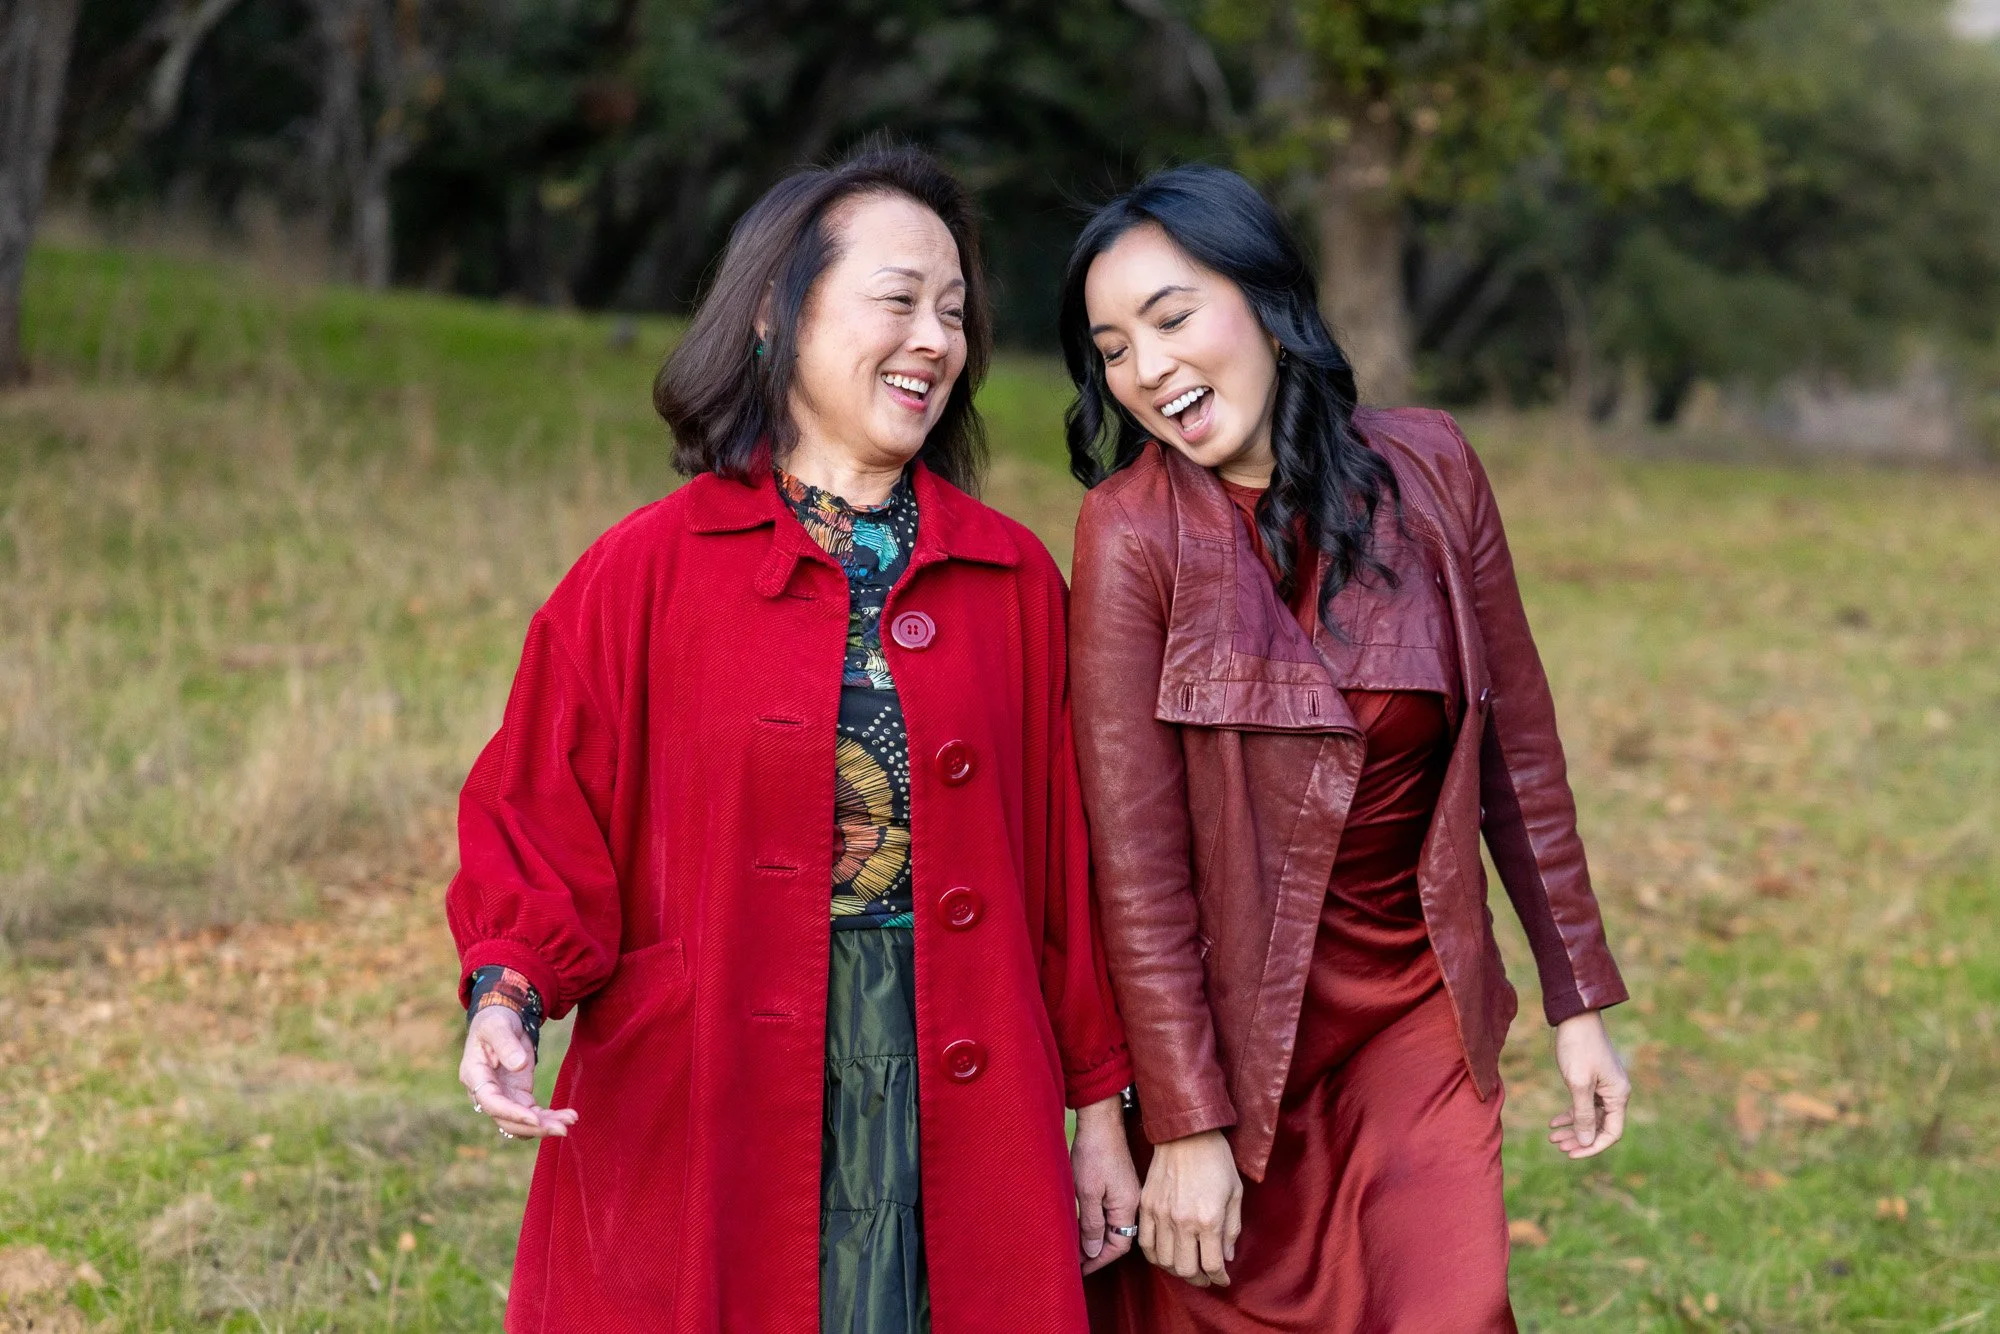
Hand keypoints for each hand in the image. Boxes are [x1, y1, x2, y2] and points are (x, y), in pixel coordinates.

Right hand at [459, 1005, 576, 1139]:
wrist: (501, 1020)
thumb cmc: (495, 1021)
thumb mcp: (498, 1026)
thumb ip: (505, 1044)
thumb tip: (519, 1065)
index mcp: (475, 1075)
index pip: (491, 1102)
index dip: (512, 1113)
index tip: (534, 1119)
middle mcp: (486, 1092)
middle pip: (507, 1120)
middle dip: (534, 1127)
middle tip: (562, 1129)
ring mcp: (502, 1096)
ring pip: (521, 1122)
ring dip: (544, 1126)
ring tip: (570, 1121)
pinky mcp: (517, 1096)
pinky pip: (531, 1114)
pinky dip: (548, 1118)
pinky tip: (567, 1116)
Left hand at [1072, 1095, 1139, 1274]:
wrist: (1101, 1120)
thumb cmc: (1094, 1152)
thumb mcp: (1088, 1191)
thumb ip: (1092, 1223)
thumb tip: (1093, 1251)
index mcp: (1127, 1206)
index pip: (1119, 1246)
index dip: (1099, 1260)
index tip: (1080, 1269)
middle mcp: (1132, 1202)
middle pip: (1118, 1238)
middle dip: (1097, 1253)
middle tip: (1075, 1262)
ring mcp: (1127, 1192)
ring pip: (1113, 1225)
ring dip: (1095, 1238)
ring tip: (1075, 1247)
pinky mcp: (1119, 1183)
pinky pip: (1111, 1212)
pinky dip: (1097, 1222)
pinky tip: (1083, 1224)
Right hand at [1138, 1128, 1241, 1287]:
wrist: (1186, 1133)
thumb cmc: (1216, 1160)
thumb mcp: (1235, 1193)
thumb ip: (1232, 1229)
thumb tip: (1226, 1256)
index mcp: (1208, 1219)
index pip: (1212, 1265)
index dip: (1219, 1278)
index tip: (1223, 1278)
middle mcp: (1182, 1221)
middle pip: (1186, 1269)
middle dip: (1199, 1279)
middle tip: (1206, 1276)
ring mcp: (1160, 1214)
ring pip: (1164, 1261)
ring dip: (1177, 1270)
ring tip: (1187, 1265)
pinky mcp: (1146, 1206)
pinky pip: (1145, 1244)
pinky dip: (1156, 1256)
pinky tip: (1166, 1253)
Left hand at [1548, 1009, 1629, 1158]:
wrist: (1575, 1016)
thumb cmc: (1578, 1048)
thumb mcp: (1578, 1084)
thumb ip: (1583, 1114)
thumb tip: (1586, 1141)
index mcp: (1618, 1095)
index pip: (1611, 1132)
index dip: (1592, 1146)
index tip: (1571, 1154)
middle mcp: (1616, 1093)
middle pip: (1600, 1126)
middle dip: (1579, 1138)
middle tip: (1556, 1146)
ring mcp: (1604, 1086)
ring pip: (1590, 1116)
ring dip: (1572, 1128)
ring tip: (1552, 1138)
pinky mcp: (1593, 1079)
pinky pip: (1584, 1104)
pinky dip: (1570, 1113)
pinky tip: (1553, 1122)